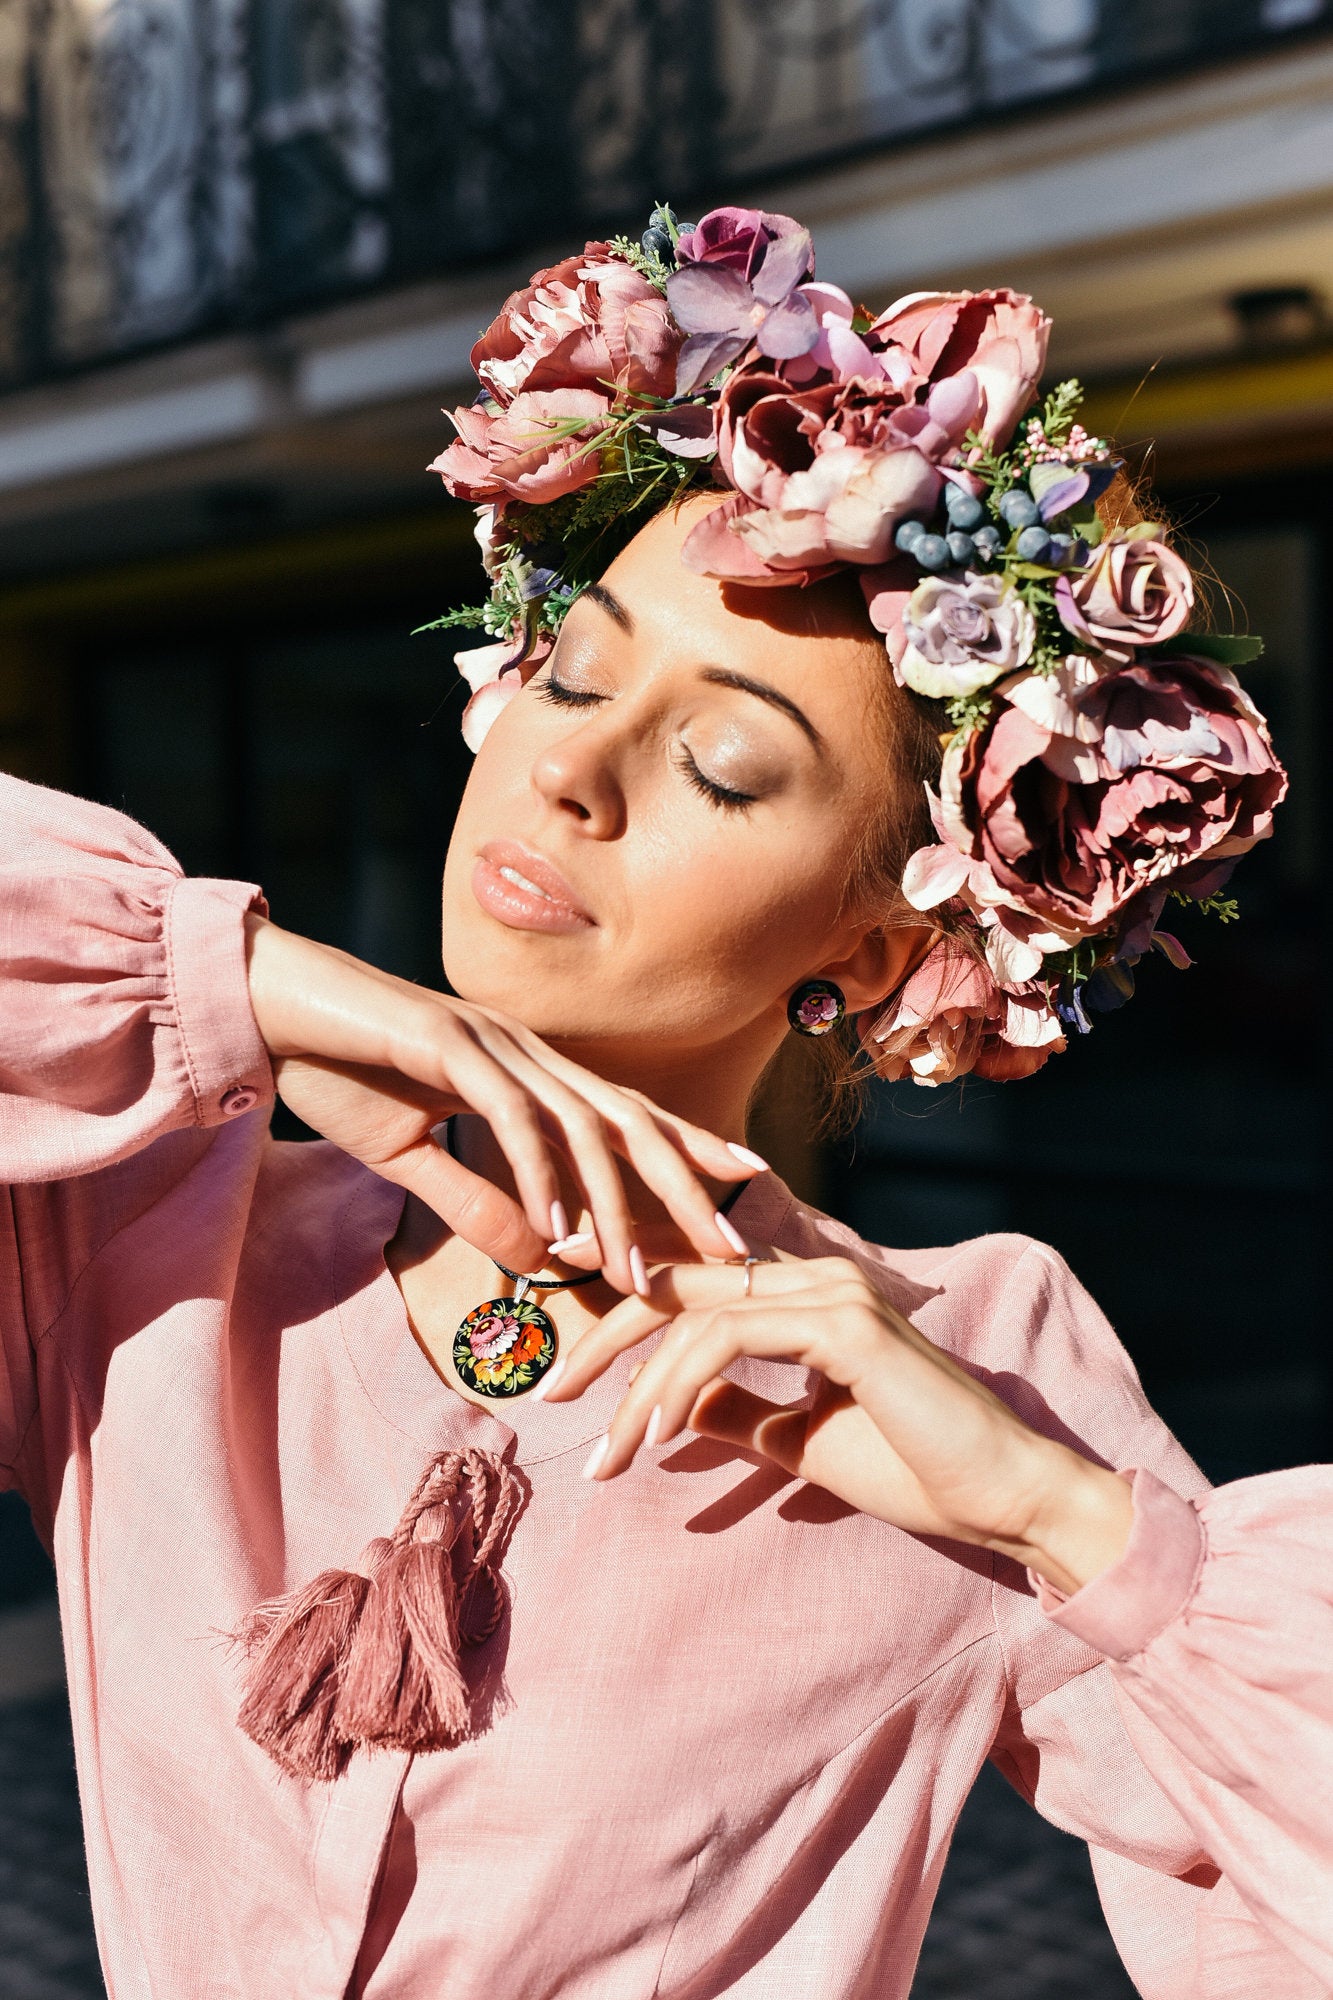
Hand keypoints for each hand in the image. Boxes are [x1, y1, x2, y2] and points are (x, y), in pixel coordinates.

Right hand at [243, 917, 761, 1292]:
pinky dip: (536, 1171)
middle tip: (735, 1244)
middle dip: (686, 1184)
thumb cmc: (338, 1072)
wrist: (266, 1010)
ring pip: (577, 1125)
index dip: (687, 1147)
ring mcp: (491, 1043)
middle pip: (626, 1121)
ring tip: (639, 1269)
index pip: (623, 1115)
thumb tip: (538, 1257)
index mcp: (526, 1072)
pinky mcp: (447, 1044)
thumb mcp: (411, 1160)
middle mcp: (525, 1053)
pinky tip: (554, 1225)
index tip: (745, 1187)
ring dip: (613, 1200)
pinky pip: (507, 1116)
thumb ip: (477, 1205)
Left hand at [545, 1255, 1134, 1593]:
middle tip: (548, 1393)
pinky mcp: (846, 1326)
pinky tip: (658, 1433)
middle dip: (601, 1337)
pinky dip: (682, 1385)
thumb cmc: (916, 1469)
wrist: (1005, 1498)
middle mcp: (817, 1275)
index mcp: (807, 1296)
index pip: (691, 1287)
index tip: (557, 1348)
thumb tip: (668, 1407)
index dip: (617, 1305)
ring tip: (606, 1454)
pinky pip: (732, 1342)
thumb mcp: (799, 1439)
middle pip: (676, 1285)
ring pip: (694, 1317)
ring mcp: (833, 1293)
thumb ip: (735, 1411)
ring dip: (635, 1388)